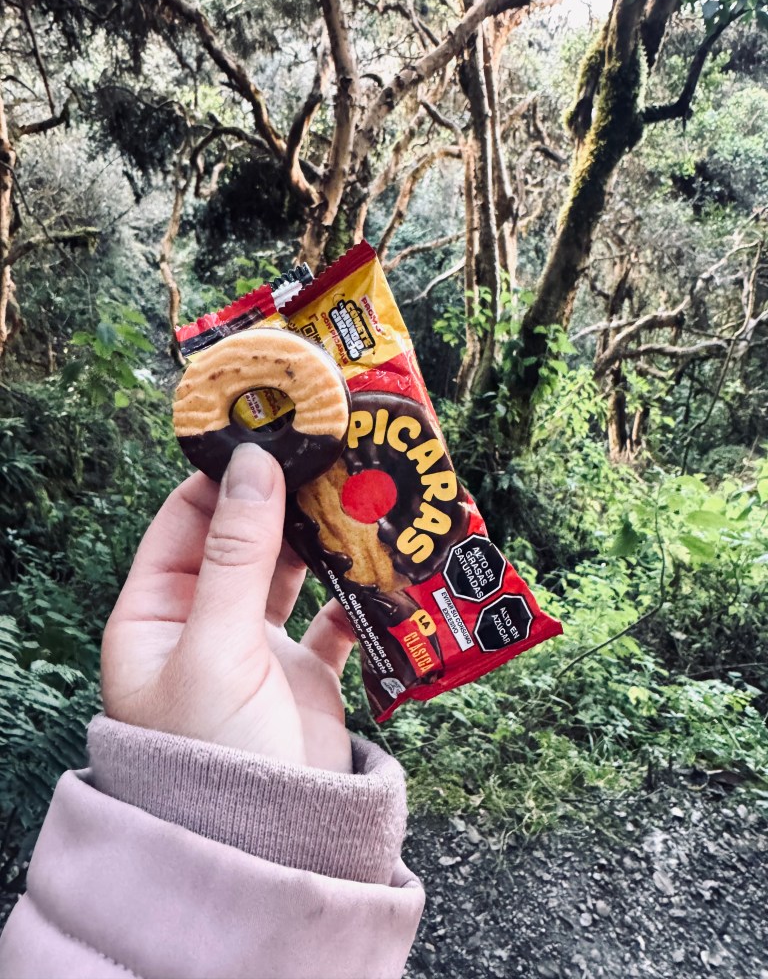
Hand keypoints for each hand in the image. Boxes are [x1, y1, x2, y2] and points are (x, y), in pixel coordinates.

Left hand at [101, 443, 355, 772]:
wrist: (269, 845)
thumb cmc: (214, 753)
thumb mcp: (217, 646)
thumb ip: (237, 553)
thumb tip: (252, 463)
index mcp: (157, 613)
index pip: (186, 521)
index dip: (224, 476)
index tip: (270, 434)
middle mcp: (204, 622)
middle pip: (242, 538)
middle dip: (281, 499)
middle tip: (327, 454)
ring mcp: (257, 646)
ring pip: (288, 570)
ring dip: (319, 538)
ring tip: (356, 495)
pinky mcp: (305, 670)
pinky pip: (331, 615)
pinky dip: (353, 594)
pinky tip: (375, 569)